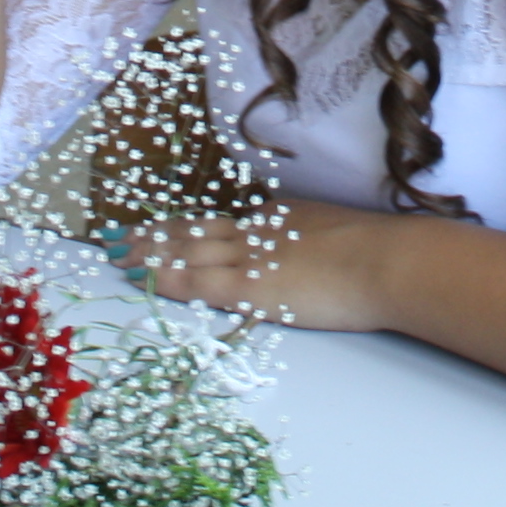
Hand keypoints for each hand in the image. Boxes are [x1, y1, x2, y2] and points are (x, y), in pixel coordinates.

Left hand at [107, 197, 412, 332]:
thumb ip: (317, 243)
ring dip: (149, 253)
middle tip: (119, 237)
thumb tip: (315, 255)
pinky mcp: (250, 287)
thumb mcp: (340, 235)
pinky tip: (144, 278)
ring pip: (187, 251)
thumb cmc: (378, 252)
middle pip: (195, 231)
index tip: (163, 228)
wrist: (386, 261)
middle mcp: (257, 231)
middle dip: (155, 235)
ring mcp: (251, 258)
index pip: (222, 224)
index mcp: (280, 219)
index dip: (187, 227)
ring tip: (118, 256)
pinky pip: (198, 282)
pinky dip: (168, 278)